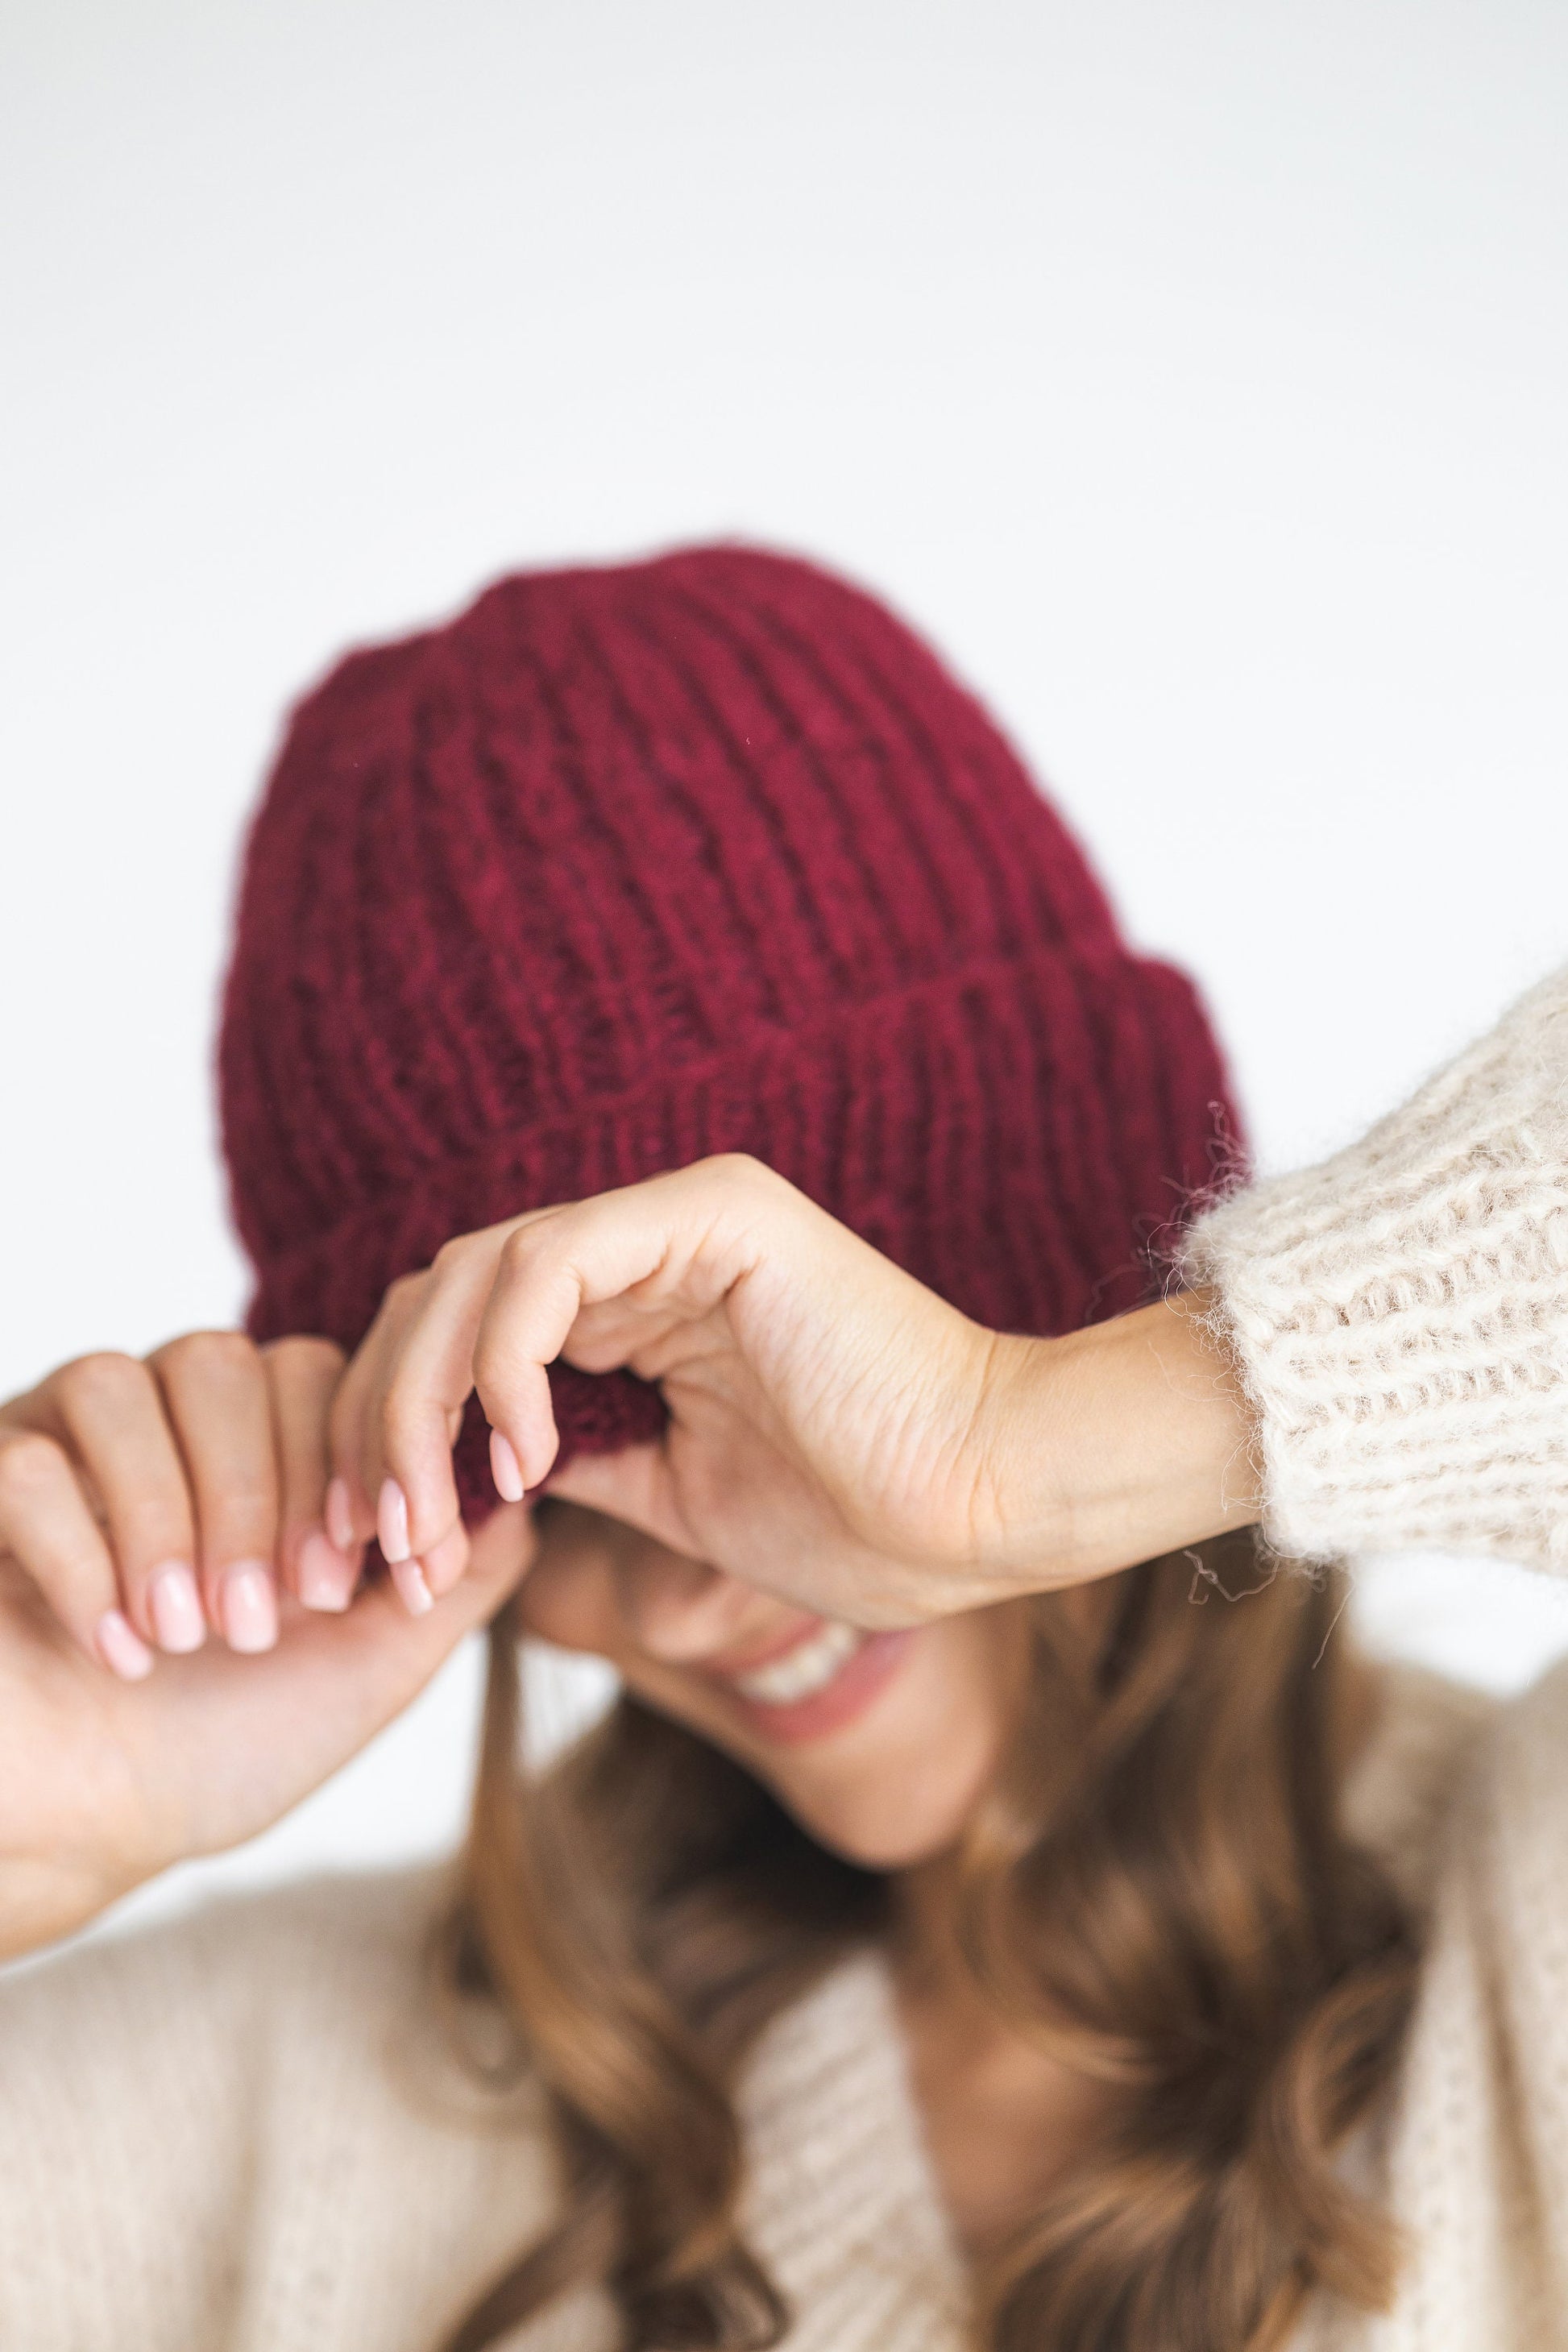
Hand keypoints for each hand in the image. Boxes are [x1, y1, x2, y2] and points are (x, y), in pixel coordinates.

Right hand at [0, 1334, 526, 1958]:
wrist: (78, 1834)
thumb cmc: (218, 1750)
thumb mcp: (369, 1664)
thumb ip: (455, 1575)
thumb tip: (531, 1487)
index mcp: (244, 1447)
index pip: (312, 1372)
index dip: (332, 1471)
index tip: (331, 1598)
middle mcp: (149, 1425)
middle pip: (220, 1361)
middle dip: (255, 1493)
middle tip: (258, 1622)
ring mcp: (52, 1446)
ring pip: (117, 1385)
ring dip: (168, 1518)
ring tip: (187, 1636)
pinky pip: (29, 1465)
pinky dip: (84, 1560)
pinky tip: (116, 1649)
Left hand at [333, 1156, 1258, 1630]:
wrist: (987, 1505)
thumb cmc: (860, 1520)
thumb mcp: (669, 1497)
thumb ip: (575, 1460)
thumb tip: (468, 1478)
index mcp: (635, 1301)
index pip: (455, 1338)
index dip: (392, 1439)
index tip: (377, 1559)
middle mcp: (642, 1244)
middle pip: (435, 1299)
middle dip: (377, 1428)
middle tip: (371, 1551)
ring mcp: (675, 1220)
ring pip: (467, 1274)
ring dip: (417, 1408)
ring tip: (429, 1525)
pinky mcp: (712, 1214)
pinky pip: (545, 1265)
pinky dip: (505, 1367)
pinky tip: (532, 1461)